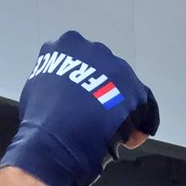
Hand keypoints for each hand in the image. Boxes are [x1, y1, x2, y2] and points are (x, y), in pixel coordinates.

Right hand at [0, 31, 158, 185]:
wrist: (59, 138)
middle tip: (102, 123)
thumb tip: (60, 96)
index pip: (84, 65)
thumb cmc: (41, 120)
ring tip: (116, 136)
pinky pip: (146, 105)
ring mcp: (116, 67)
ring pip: (127, 90)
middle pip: (108, 75)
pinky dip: (144, 122)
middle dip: (107, 98)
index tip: (85, 110)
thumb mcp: (39, 90)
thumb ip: (54, 86)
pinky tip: (133, 139)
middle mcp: (93, 50)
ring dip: (124, 111)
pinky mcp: (135, 89)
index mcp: (66, 46)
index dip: (87, 89)